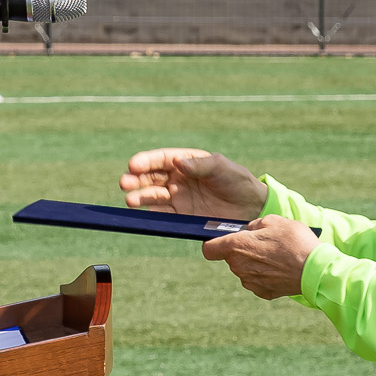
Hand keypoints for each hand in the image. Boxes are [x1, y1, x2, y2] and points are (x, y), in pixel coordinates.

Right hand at [120, 147, 265, 221]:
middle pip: (151, 177)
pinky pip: (162, 214)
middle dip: (136, 179)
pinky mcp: (181, 216)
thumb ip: (199, 165)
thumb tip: (177, 161)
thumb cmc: (237, 181)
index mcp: (186, 162)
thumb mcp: (220, 167)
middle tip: (125, 183)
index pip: (160, 160)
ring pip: (152, 195)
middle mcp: (178, 179)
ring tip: (130, 200)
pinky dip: (150, 213)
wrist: (250, 208)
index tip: (133, 165)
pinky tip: (142, 211)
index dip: (145, 162)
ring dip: (139, 196)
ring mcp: (178, 198)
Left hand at [202, 216, 319, 300]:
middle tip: (265, 243)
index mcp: (237, 247)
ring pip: (245, 269)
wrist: (315, 269)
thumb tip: (249, 230)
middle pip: (231, 258)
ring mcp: (250, 282)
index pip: (209, 249)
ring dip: (256, 262)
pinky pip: (258, 281)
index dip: (215, 243)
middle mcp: (238, 267)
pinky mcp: (263, 293)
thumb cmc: (294, 241)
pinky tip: (281, 269)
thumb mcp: (274, 220)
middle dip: (243, 250)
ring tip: (277, 255)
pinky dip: (267, 275)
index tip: (224, 241)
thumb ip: (255, 224)